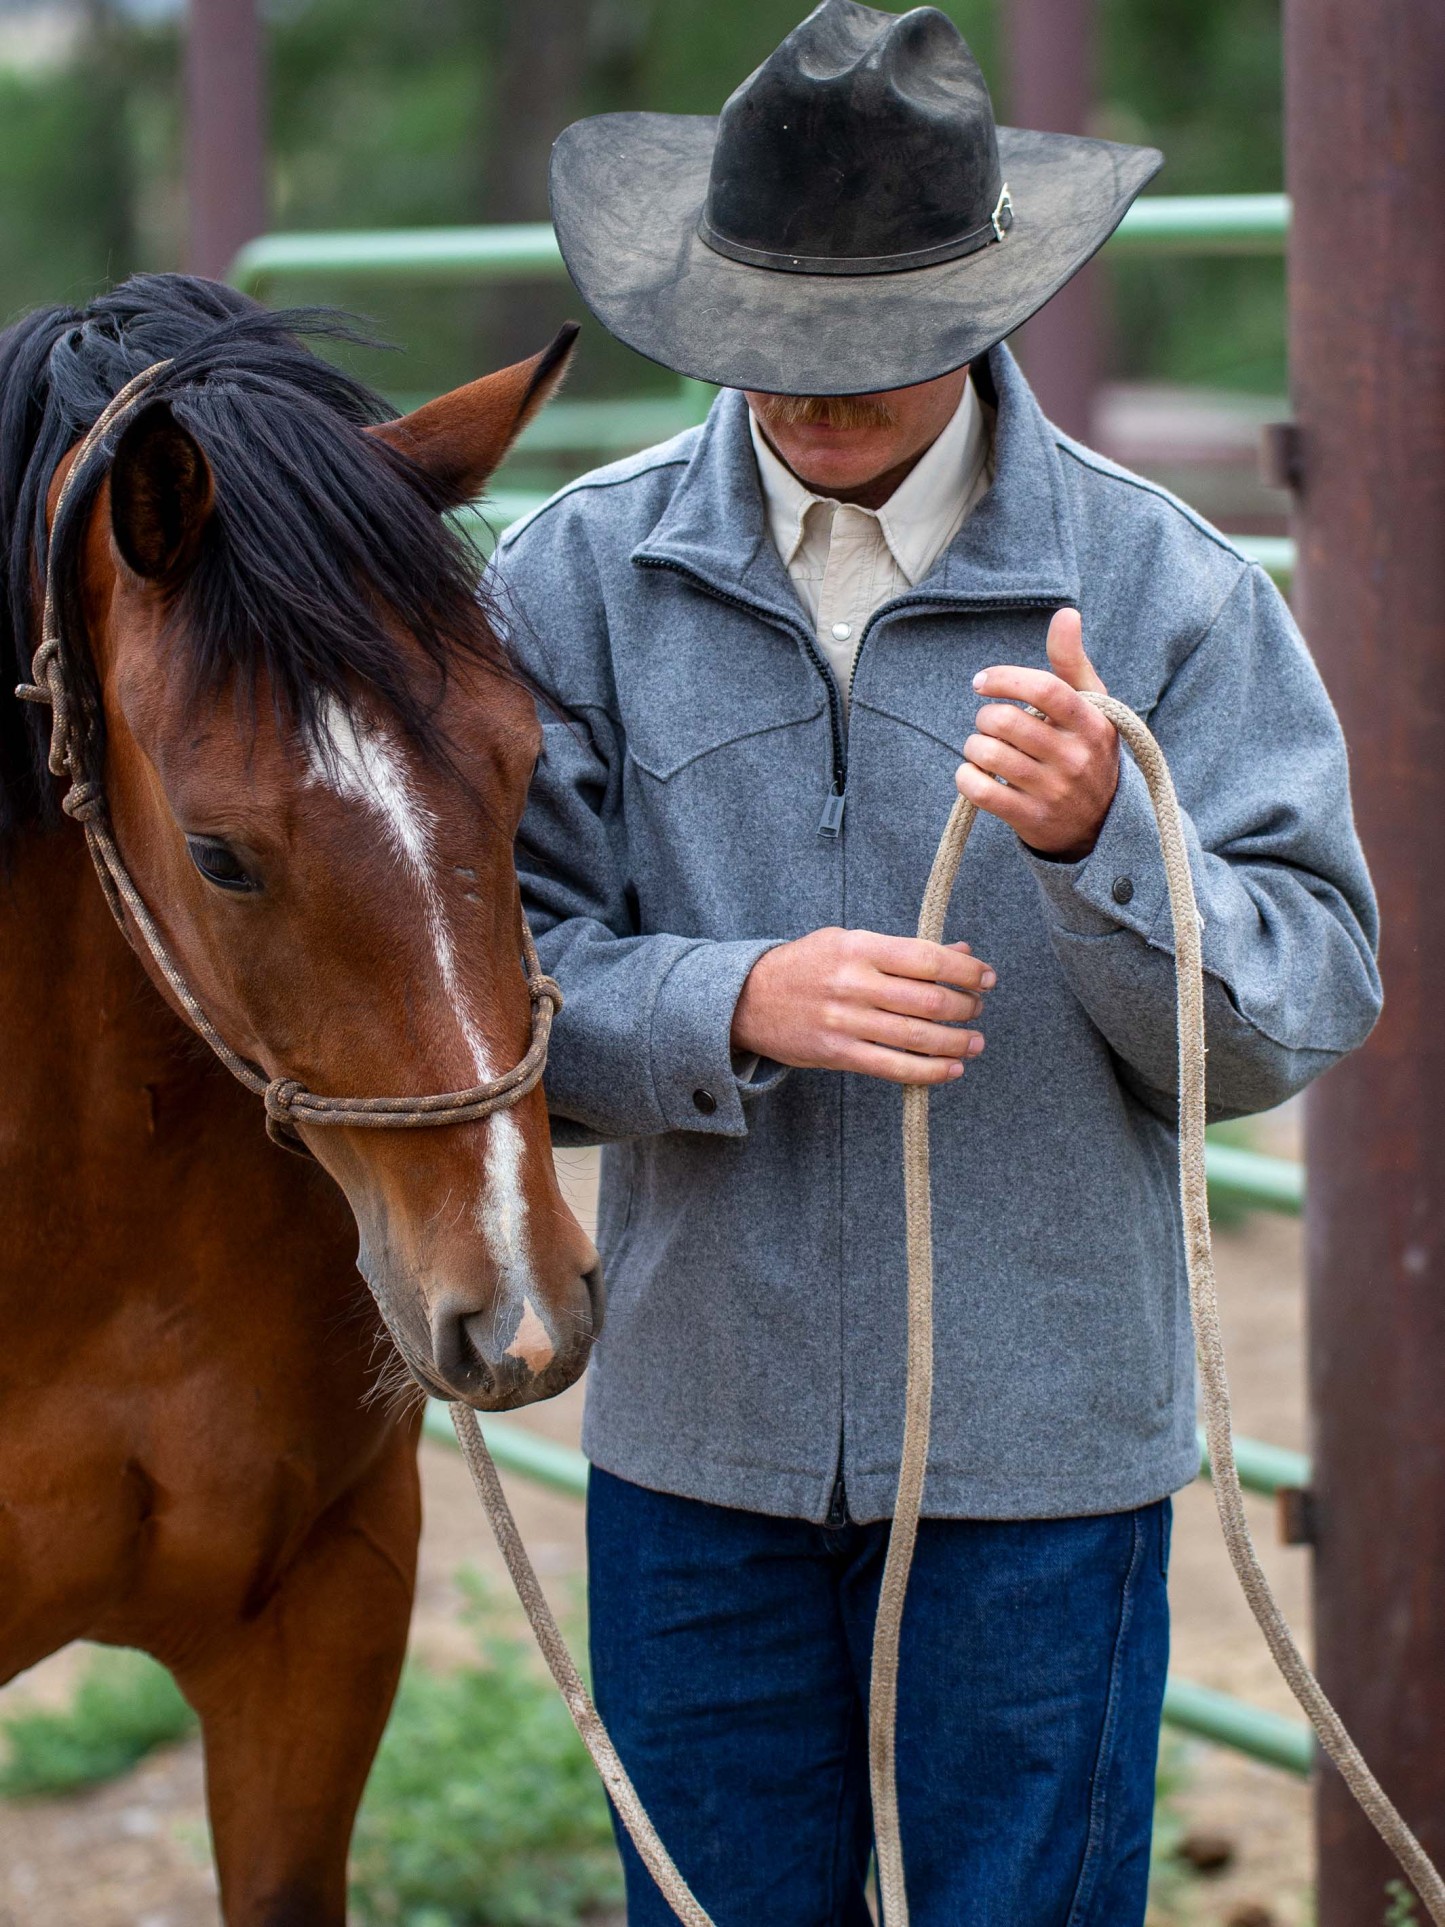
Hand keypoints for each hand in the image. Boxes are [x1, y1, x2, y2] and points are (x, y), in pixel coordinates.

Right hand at [731, 927, 993, 1086]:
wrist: (748, 998)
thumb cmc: (807, 965)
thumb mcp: (850, 942)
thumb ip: (904, 950)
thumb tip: (961, 953)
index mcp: (858, 947)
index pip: (926, 958)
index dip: (964, 971)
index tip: (986, 977)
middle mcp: (853, 983)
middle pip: (927, 999)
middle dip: (964, 1006)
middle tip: (977, 1008)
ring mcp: (845, 1021)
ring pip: (916, 1036)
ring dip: (955, 1041)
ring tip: (974, 1041)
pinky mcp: (838, 1054)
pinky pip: (893, 1067)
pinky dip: (930, 1071)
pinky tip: (952, 1069)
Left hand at [955, 608, 1117, 860]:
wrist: (1101, 824)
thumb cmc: (1086, 749)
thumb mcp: (1091, 706)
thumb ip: (1072, 661)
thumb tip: (1066, 613)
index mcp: (1091, 723)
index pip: (1045, 690)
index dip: (1006, 679)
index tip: (982, 682)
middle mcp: (1075, 758)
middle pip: (1006, 722)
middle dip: (985, 717)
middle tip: (989, 722)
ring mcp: (1054, 792)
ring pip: (988, 755)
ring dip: (973, 747)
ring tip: (983, 749)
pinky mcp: (1031, 819)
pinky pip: (980, 791)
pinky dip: (966, 778)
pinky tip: (975, 774)